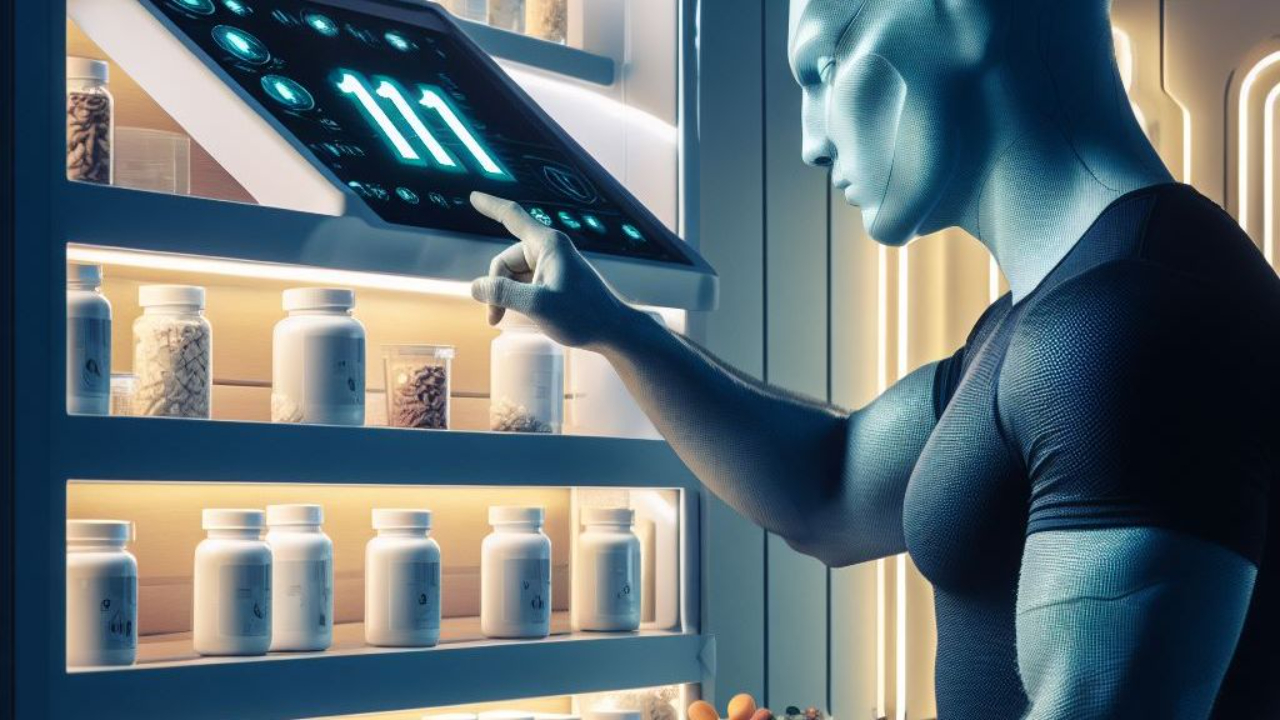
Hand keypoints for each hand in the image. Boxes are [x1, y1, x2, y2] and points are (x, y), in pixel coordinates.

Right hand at [470, 192, 632, 348]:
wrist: (613, 331)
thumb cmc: (583, 315)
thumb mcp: (538, 305)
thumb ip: (503, 293)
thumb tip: (476, 287)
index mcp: (547, 244)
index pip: (512, 216)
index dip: (491, 206)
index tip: (474, 196)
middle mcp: (549, 250)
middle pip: (505, 260)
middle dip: (496, 286)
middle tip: (494, 317)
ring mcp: (552, 266)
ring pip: (513, 275)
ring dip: (505, 296)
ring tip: (505, 319)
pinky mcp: (554, 282)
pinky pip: (525, 284)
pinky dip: (517, 298)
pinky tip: (522, 316)